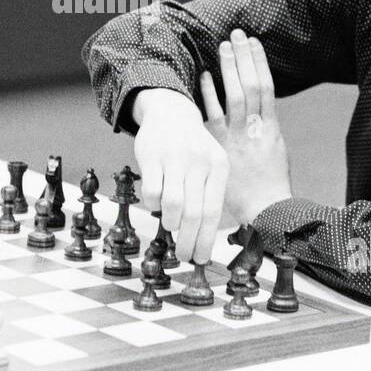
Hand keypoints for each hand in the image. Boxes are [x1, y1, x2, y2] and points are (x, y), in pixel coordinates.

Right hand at [131, 89, 229, 264]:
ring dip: (171, 223)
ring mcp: (175, 158)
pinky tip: (156, 203)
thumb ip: (208, 195)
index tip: (201, 258)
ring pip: (173, 204)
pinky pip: (152, 192)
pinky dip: (152, 205)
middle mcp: (199, 162)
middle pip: (194, 213)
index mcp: (218, 167)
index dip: (206, 239)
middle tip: (184, 255)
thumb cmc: (193, 149)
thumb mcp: (210, 165)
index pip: (213, 211)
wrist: (171, 112)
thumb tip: (201, 238)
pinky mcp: (152, 156)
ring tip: (170, 225)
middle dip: (188, 240)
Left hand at [198, 29, 291, 225]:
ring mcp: (239, 135)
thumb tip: (257, 115)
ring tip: (224, 46)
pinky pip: (216, 114)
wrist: (266, 210)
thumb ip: (264, 132)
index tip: (253, 44)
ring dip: (230, 68)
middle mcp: (257, 126)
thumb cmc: (269, 186)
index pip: (266, 85)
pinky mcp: (223, 146)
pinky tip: (205, 76)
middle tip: (236, 35)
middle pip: (252, 82)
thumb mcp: (274, 153)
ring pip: (237, 93)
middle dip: (244, 57)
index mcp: (271, 127)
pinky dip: (210, 94)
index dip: (259, 62)